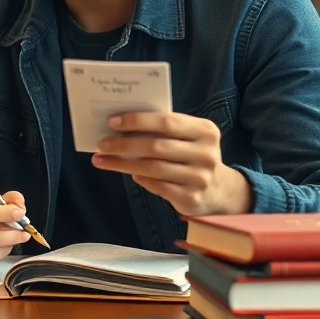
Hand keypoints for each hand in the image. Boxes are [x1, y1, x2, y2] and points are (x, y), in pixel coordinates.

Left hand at [91, 111, 251, 215]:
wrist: (218, 190)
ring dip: (123, 163)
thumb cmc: (191, 155)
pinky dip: (140, 178)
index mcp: (205, 130)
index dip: (137, 121)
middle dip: (124, 144)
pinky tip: (129, 173)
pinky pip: (157, 186)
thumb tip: (120, 126)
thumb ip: (163, 130)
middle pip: (156, 146)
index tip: (112, 122)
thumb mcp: (187, 138)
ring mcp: (200, 177)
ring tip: (102, 159)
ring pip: (152, 168)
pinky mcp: (192, 198)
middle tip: (101, 144)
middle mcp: (206, 154)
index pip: (166, 122)